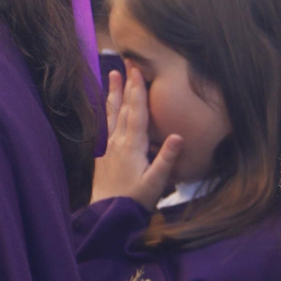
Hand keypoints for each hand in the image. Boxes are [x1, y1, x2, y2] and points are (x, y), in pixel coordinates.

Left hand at [90, 68, 181, 208]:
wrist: (107, 217)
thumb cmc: (134, 202)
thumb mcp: (155, 184)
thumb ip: (166, 160)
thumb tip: (178, 136)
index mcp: (132, 146)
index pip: (136, 113)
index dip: (138, 91)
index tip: (137, 70)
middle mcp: (118, 142)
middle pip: (122, 108)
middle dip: (126, 85)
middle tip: (125, 64)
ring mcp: (108, 148)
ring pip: (111, 114)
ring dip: (113, 94)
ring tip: (112, 75)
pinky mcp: (102, 156)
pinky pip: (104, 127)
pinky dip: (106, 112)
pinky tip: (105, 108)